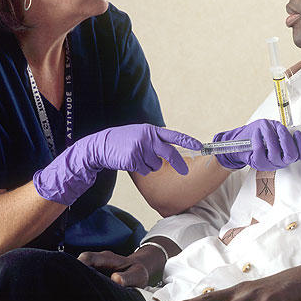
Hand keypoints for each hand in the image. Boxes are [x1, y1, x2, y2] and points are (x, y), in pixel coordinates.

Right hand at [34, 124, 201, 204]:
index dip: (187, 141)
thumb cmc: (123, 141)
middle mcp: (147, 137)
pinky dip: (140, 169)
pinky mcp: (133, 158)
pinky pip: (145, 170)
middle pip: (170, 153)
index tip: (200, 146)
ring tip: (137, 158)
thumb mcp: (140, 135)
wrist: (100, 145)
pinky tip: (130, 162)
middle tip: (185, 171)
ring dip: (150, 165)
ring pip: (156, 165)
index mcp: (151, 130)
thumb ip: (155, 140)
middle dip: (179, 164)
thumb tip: (172, 151)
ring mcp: (140, 148)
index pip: (174, 135)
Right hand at [78, 248, 161, 287]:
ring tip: (76, 298)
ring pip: (78, 273)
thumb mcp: (137, 275)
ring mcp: (93, 269)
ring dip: (76, 283)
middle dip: (73, 276)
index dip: (80, 264)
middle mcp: (96, 261)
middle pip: (78, 265)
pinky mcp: (92, 278)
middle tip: (73, 292)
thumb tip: (116, 280)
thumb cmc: (136, 272)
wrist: (137, 271)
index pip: (88, 257)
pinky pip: (82, 281)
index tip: (77, 276)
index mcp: (107, 258)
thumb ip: (128, 278)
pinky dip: (80, 288)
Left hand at [212, 119, 300, 170]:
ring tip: (267, 127)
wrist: (243, 141)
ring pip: (275, 152)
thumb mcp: (278, 130)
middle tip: (281, 129)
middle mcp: (282, 161)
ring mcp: (270, 163)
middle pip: (292, 155)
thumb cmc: (261, 135)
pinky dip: (259, 139)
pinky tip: (257, 132)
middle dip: (287, 140)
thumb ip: (292, 132)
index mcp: (289, 154)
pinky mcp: (258, 162)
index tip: (297, 134)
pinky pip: (260, 151)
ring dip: (272, 136)